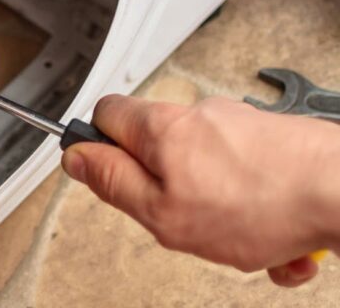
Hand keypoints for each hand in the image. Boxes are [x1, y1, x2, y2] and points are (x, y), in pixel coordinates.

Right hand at [63, 95, 339, 286]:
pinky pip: (251, 182)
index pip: (104, 114)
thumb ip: (113, 183)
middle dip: (169, 192)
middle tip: (182, 221)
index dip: (98, 146)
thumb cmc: (261, 204)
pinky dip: (260, 214)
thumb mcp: (162, 213)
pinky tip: (279, 242)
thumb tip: (76, 157)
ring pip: (209, 173)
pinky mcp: (277, 142)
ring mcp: (243, 126)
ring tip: (245, 242)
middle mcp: (200, 116)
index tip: (107, 177)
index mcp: (162, 128)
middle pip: (159, 149)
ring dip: (221, 213)